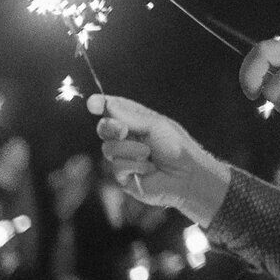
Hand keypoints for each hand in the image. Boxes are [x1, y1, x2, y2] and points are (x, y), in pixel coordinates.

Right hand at [90, 94, 232, 224]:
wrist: (186, 175)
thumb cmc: (176, 147)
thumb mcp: (154, 125)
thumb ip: (130, 116)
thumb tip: (108, 104)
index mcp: (137, 122)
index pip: (115, 110)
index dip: (102, 105)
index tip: (92, 103)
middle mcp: (128, 139)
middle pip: (104, 128)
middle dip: (111, 127)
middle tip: (123, 131)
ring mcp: (123, 158)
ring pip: (108, 149)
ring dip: (129, 150)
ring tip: (148, 154)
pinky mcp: (122, 177)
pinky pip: (116, 167)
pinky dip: (133, 166)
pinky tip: (148, 169)